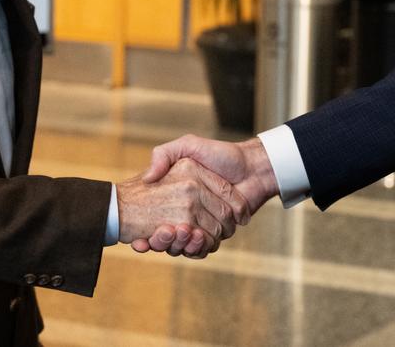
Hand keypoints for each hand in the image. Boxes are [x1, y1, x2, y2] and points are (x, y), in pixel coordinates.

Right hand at [116, 158, 248, 257]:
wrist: (253, 168)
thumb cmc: (221, 154)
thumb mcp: (188, 145)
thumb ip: (165, 153)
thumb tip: (148, 177)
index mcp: (176, 193)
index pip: (155, 216)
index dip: (150, 227)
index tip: (141, 235)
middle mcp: (186, 210)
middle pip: (168, 234)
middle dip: (163, 239)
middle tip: (160, 234)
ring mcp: (200, 222)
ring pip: (183, 243)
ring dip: (179, 244)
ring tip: (179, 234)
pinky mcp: (215, 233)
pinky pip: (201, 248)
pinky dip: (197, 249)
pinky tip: (195, 241)